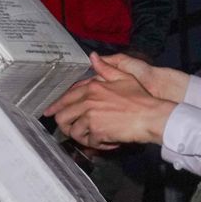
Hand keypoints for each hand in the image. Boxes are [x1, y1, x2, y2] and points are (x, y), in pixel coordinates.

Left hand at [45, 54, 177, 150]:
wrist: (150, 116)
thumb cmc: (140, 98)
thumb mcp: (123, 77)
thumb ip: (105, 68)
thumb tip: (92, 56)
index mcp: (93, 87)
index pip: (67, 97)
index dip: (56, 106)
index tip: (49, 112)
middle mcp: (88, 101)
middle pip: (62, 116)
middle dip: (65, 126)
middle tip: (71, 131)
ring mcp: (91, 117)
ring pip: (73, 131)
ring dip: (82, 137)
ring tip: (93, 138)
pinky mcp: (97, 131)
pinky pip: (89, 142)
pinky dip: (97, 145)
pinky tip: (107, 142)